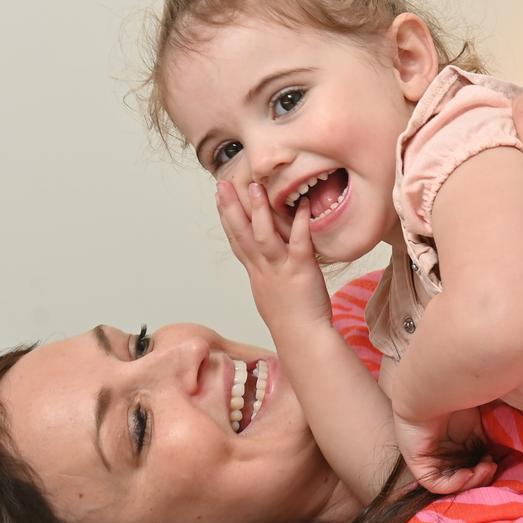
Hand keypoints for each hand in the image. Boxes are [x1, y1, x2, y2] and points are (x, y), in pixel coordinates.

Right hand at [215, 181, 330, 337]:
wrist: (303, 338)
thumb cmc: (292, 320)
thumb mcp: (271, 293)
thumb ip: (268, 273)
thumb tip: (268, 262)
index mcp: (256, 273)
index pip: (236, 241)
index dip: (226, 218)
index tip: (219, 198)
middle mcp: (263, 269)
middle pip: (241, 234)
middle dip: (231, 208)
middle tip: (222, 184)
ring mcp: (280, 269)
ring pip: (263, 236)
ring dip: (258, 211)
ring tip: (255, 187)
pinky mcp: (300, 270)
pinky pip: (299, 242)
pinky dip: (300, 223)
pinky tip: (302, 205)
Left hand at [393, 407, 495, 494]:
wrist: (435, 389)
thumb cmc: (456, 401)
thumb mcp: (478, 425)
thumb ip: (487, 441)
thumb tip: (502, 458)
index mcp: (454, 447)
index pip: (471, 468)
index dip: (485, 470)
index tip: (497, 461)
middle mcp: (441, 455)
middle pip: (464, 479)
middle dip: (482, 477)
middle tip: (492, 466)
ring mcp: (430, 461)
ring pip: (453, 484)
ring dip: (472, 481)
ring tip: (485, 468)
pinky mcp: (419, 464)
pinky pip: (437, 484)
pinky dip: (455, 483)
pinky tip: (468, 472)